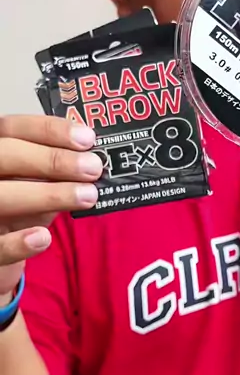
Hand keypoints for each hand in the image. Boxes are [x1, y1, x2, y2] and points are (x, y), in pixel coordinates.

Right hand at [0, 116, 101, 301]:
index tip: (87, 138)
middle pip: (6, 156)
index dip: (49, 130)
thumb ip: (56, 169)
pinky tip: (43, 237)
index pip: (13, 128)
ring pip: (1, 197)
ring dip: (46, 195)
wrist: (2, 245)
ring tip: (87, 196)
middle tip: (93, 168)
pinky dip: (18, 243)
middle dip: (52, 160)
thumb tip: (94, 162)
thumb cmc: (22, 204)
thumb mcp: (36, 181)